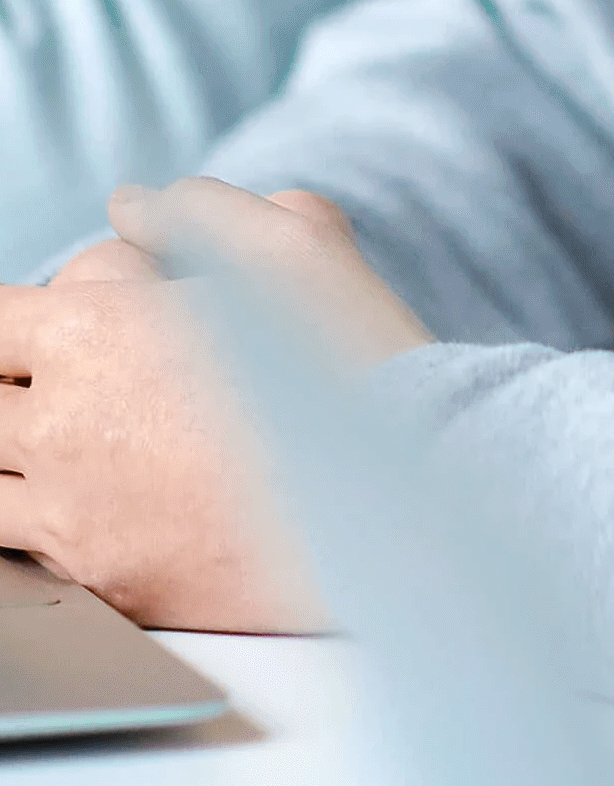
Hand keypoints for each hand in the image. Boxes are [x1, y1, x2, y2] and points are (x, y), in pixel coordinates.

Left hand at [0, 180, 426, 629]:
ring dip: (15, 457)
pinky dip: (38, 527)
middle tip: (80, 382)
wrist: (403, 506)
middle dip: (19, 381)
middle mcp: (64, 424)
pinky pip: (21, 555)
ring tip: (74, 446)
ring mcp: (74, 514)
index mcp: (95, 330)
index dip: (27, 314)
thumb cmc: (355, 365)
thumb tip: (134, 204)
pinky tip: (91, 508)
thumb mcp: (300, 246)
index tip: (63, 320)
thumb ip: (205, 208)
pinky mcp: (102, 581)